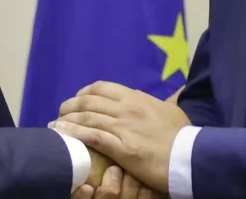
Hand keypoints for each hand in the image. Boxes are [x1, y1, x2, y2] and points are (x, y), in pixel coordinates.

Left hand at [52, 81, 190, 191]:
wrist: (190, 156)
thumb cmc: (182, 136)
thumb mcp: (172, 112)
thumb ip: (161, 103)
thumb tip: (162, 97)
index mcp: (137, 98)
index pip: (104, 88)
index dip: (86, 92)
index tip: (78, 97)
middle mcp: (127, 109)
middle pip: (89, 101)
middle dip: (71, 105)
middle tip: (62, 111)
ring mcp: (123, 127)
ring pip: (87, 117)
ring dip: (67, 119)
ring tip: (55, 124)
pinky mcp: (122, 148)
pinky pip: (92, 136)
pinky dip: (73, 133)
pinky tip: (62, 133)